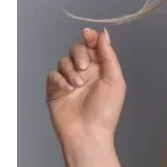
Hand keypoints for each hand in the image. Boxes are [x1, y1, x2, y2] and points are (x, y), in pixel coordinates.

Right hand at [45, 28, 125, 144]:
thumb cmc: (105, 110)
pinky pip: (53, 75)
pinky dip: (59, 79)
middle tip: (83, 67)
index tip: (88, 34)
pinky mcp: (55, 89)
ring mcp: (69, 80)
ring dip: (70, 70)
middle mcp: (85, 72)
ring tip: (77, 85)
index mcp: (101, 69)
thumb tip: (103, 34)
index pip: (93, 46)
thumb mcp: (114, 80)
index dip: (90, 38)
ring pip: (63, 61)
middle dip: (79, 54)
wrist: (88, 132)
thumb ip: (109, 56)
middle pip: (77, 49)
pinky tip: (67, 89)